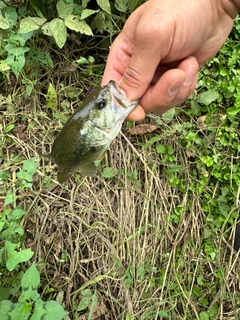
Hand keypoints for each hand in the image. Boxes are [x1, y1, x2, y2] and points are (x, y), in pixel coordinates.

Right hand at [102, 0, 237, 119]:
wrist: (215, 6)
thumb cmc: (181, 9)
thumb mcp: (153, 36)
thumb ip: (136, 70)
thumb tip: (123, 100)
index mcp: (123, 56)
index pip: (112, 89)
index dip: (122, 105)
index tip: (137, 112)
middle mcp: (138, 70)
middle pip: (138, 102)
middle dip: (159, 95)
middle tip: (174, 76)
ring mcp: (157, 77)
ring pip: (158, 103)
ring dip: (176, 90)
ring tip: (186, 66)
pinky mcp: (175, 81)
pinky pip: (175, 98)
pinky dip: (186, 86)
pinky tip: (191, 66)